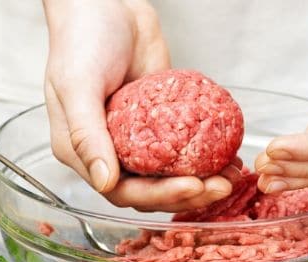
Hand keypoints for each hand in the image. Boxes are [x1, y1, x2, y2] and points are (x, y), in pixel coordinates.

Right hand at [43, 0, 235, 211]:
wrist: (106, 4)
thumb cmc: (81, 40)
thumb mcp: (76, 86)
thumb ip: (86, 135)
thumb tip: (104, 180)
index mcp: (84, 152)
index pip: (122, 191)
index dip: (158, 196)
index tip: (191, 187)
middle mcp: (111, 151)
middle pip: (151, 189)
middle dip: (188, 192)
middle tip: (220, 184)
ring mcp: (138, 139)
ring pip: (171, 174)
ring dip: (202, 180)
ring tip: (230, 175)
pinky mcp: (161, 123)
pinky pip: (184, 146)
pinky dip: (205, 156)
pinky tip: (227, 156)